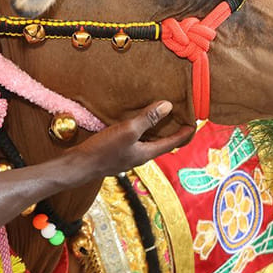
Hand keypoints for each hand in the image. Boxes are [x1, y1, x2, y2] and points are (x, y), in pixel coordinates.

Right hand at [70, 100, 195, 177]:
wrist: (77, 166)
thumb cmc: (103, 151)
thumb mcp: (128, 131)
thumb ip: (148, 119)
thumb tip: (168, 106)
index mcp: (147, 153)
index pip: (173, 143)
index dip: (185, 133)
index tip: (195, 123)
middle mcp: (140, 155)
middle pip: (161, 142)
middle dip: (172, 129)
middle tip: (180, 115)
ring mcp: (128, 154)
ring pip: (147, 140)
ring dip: (155, 128)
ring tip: (160, 113)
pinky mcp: (116, 151)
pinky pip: (134, 138)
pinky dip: (140, 128)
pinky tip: (135, 119)